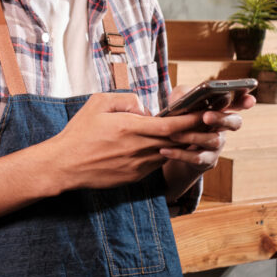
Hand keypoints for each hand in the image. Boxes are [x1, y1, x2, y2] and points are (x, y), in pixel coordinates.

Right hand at [44, 92, 205, 191]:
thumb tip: (144, 108)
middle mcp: (138, 149)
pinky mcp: (134, 177)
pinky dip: (164, 154)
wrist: (65, 165)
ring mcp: (138, 166)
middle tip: (211, 124)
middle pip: (177, 141)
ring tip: (194, 134)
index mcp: (130, 128)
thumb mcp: (98, 102)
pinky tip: (165, 147)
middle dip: (196, 132)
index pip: (171, 125)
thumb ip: (126, 99)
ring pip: (168, 153)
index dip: (191, 120)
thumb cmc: (79, 132)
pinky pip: (155, 163)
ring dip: (183, 145)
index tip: (206, 113)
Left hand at [159, 85, 255, 172]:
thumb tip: (187, 97)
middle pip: (234, 122)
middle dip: (222, 118)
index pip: (239, 102)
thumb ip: (184, 95)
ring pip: (213, 140)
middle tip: (207, 116)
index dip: (245, 100)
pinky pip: (197, 158)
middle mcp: (224, 126)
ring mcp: (218, 144)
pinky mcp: (208, 160)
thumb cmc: (180, 116)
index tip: (249, 99)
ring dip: (192, 137)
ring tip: (173, 135)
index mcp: (220, 108)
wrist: (172, 146)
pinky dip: (179, 154)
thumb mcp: (180, 101)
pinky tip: (165, 150)